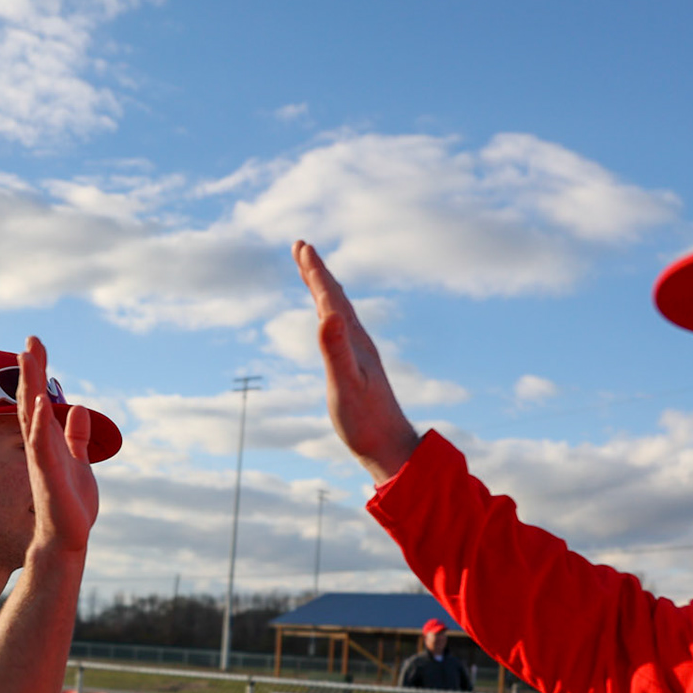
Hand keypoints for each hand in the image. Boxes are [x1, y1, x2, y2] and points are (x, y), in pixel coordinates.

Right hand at [16, 335, 99, 555]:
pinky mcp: (47, 476)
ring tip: (28, 359)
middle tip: (31, 340)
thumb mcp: (79, 462)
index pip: (40, 400)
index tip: (35, 345)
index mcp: (48, 441)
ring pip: (32, 417)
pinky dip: (41, 424)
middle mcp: (40, 445)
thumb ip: (76, 437)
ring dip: (30, 387)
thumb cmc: (70, 504)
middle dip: (31, 371)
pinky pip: (42, 446)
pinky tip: (43, 402)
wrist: (66, 538)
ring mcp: (41, 459)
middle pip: (32, 400)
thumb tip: (78, 408)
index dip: (38, 373)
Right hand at [293, 241, 420, 482]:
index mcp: (353, 340)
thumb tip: (328, 314)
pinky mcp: (359, 368)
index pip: (330, 298)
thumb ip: (335, 350)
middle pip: (336, 298)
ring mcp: (360, 354)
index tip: (302, 245)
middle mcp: (358, 341)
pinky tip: (330, 322)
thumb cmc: (365, 421)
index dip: (315, 272)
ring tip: (312, 276)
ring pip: (339, 312)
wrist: (390, 446)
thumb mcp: (344, 384)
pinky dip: (331, 316)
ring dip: (324, 291)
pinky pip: (342, 331)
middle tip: (301, 247)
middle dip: (317, 272)